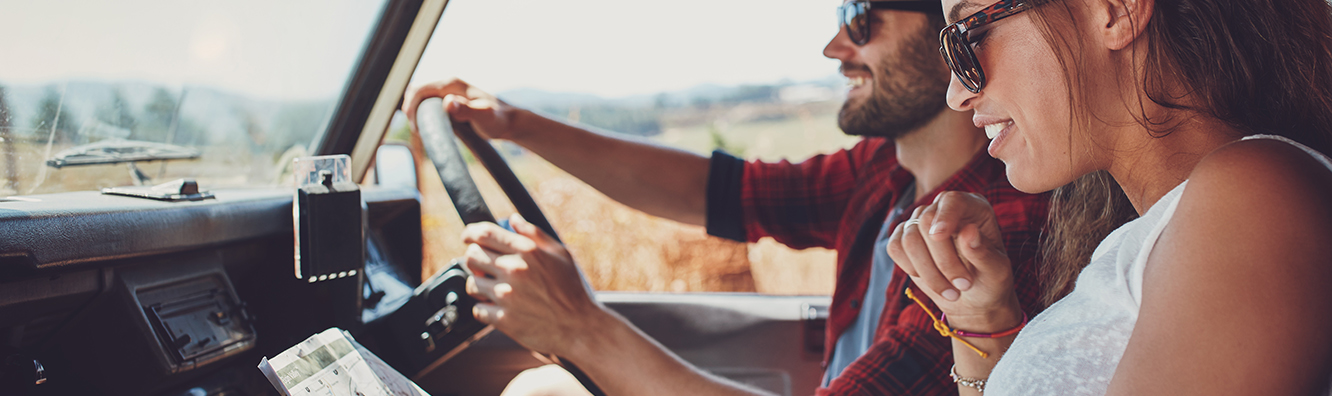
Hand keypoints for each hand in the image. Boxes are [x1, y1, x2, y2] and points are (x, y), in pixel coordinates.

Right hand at [402, 78, 520, 140]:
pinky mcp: (449, 99)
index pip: (419, 89)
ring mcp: (448, 91)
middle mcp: (448, 84)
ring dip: (416, 111)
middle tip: (419, 130)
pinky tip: (431, 127)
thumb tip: (447, 103)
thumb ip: (466, 110)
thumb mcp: (483, 117)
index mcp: (452, 83)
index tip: (416, 127)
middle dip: (411, 109)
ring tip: (423, 130)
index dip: (411, 107)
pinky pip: (428, 102)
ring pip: (421, 96)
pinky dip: (423, 113)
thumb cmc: (498, 120)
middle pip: (416, 91)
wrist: (509, 121)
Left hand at [459, 214, 603, 355]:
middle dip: (474, 259)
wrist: (579, 327)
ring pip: (471, 284)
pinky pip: (478, 310)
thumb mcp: (561, 254)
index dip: (470, 233)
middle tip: (483, 266)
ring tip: (493, 290)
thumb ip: (534, 234)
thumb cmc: (572, 290)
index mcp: (527, 251)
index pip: (485, 234)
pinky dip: (485, 309)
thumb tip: (514, 220)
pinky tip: (499, 308)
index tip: (468, 237)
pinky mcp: (503, 319)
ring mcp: (506, 296)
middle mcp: (514, 270)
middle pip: (472, 256)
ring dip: (479, 286)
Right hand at [886, 191, 1022, 331]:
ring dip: (928, 271)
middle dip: (942, 260)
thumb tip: (969, 231)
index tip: (939, 236)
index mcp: (973, 207)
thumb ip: (984, 252)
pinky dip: (911, 268)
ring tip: (951, 292)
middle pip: (926, 221)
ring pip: (909, 238)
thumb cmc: (989, 281)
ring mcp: (921, 222)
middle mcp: (945, 210)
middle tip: (962, 285)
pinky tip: (931, 281)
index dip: (945, 216)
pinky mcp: (903, 239)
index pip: (952, 201)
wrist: (973, 299)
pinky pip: (895, 248)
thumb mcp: (996, 271)